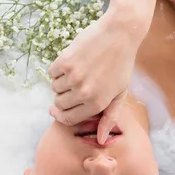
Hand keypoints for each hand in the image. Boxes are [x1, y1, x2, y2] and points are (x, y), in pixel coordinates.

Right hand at [48, 9, 144, 143]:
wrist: (119, 33)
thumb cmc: (122, 64)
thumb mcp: (120, 93)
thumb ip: (109, 117)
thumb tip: (100, 140)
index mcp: (97, 103)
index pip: (69, 119)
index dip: (60, 116)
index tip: (55, 111)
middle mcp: (84, 93)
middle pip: (59, 104)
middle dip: (63, 98)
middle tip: (74, 85)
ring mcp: (73, 77)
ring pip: (54, 88)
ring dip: (62, 82)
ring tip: (78, 71)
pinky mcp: (65, 62)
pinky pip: (52, 72)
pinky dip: (58, 69)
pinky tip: (73, 61)